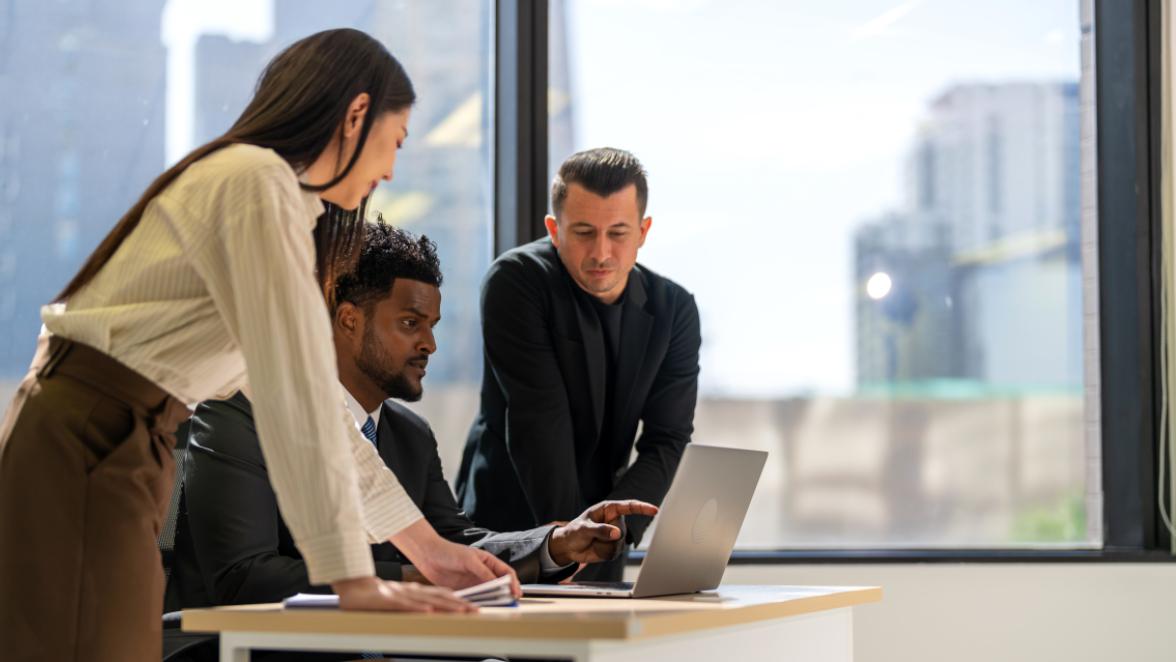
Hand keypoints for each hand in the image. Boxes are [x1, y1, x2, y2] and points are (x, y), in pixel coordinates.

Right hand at [331, 576, 474, 612]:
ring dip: (446, 606)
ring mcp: (400, 595)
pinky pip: (405, 605)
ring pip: (427, 601)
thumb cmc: (375, 597)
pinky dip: (418, 608)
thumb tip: (432, 612)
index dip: (458, 601)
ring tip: (462, 611)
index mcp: (414, 592)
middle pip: (439, 598)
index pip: (441, 596)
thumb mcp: (400, 600)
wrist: (353, 587)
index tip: (472, 608)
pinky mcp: (388, 600)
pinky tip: (429, 611)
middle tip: (476, 611)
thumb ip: (415, 605)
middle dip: (459, 605)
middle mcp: (411, 592)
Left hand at [391, 519, 520, 597]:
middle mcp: (483, 573)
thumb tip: (497, 582)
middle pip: (500, 585)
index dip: (513, 583)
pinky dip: (480, 603)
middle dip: (506, 593)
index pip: (506, 573)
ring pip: (488, 593)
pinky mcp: (464, 590)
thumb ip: (483, 571)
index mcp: (488, 562)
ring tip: (498, 607)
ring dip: (494, 600)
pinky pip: (475, 598)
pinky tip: (482, 607)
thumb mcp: (469, 560)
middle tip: (510, 603)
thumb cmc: (450, 552)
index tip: (515, 592)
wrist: (429, 556)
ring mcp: (474, 582)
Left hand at [548, 499, 658, 565]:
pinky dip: (604, 553)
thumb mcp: (584, 528)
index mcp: (608, 509)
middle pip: (622, 531)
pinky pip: (615, 553)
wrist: (568, 547)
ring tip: (593, 542)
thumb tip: (616, 533)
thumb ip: (600, 530)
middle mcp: (615, 521)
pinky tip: (596, 549)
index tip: (654, 510)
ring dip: (605, 546)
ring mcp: (616, 535)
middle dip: (608, 537)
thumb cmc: (574, 531)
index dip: (642, 508)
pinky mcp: (614, 547)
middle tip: (593, 536)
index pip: (628, 507)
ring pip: (619, 544)